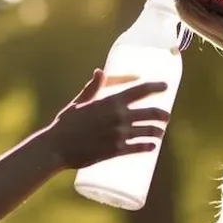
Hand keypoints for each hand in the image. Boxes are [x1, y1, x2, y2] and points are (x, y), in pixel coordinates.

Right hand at [43, 69, 171, 169]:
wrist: (56, 147)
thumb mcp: (79, 102)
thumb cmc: (66, 123)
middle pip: (149, 113)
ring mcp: (119, 134)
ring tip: (161, 132)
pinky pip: (138, 148)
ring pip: (147, 132)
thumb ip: (92, 88)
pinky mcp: (116, 150)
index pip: (140, 91)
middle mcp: (118, 117)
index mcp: (110, 102)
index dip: (155, 87)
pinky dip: (148, 147)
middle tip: (166, 116)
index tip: (165, 86)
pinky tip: (152, 147)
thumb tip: (100, 71)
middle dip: (162, 115)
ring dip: (157, 132)